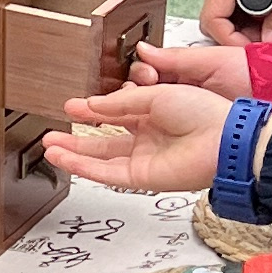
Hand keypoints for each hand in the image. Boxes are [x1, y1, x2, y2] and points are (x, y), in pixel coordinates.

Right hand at [45, 62, 234, 195]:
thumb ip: (119, 102)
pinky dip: (84, 166)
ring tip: (50, 146)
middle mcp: (148, 138)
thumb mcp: (155, 94)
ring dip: (74, 153)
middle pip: (104, 140)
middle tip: (54, 132)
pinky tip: (65, 158)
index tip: (72, 106)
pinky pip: (107, 173)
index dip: (92, 110)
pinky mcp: (142, 178)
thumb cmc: (202, 111)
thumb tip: (91, 106)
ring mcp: (144, 159)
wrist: (222, 138)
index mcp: (155, 114)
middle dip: (78, 136)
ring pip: (101, 159)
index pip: (116, 113)